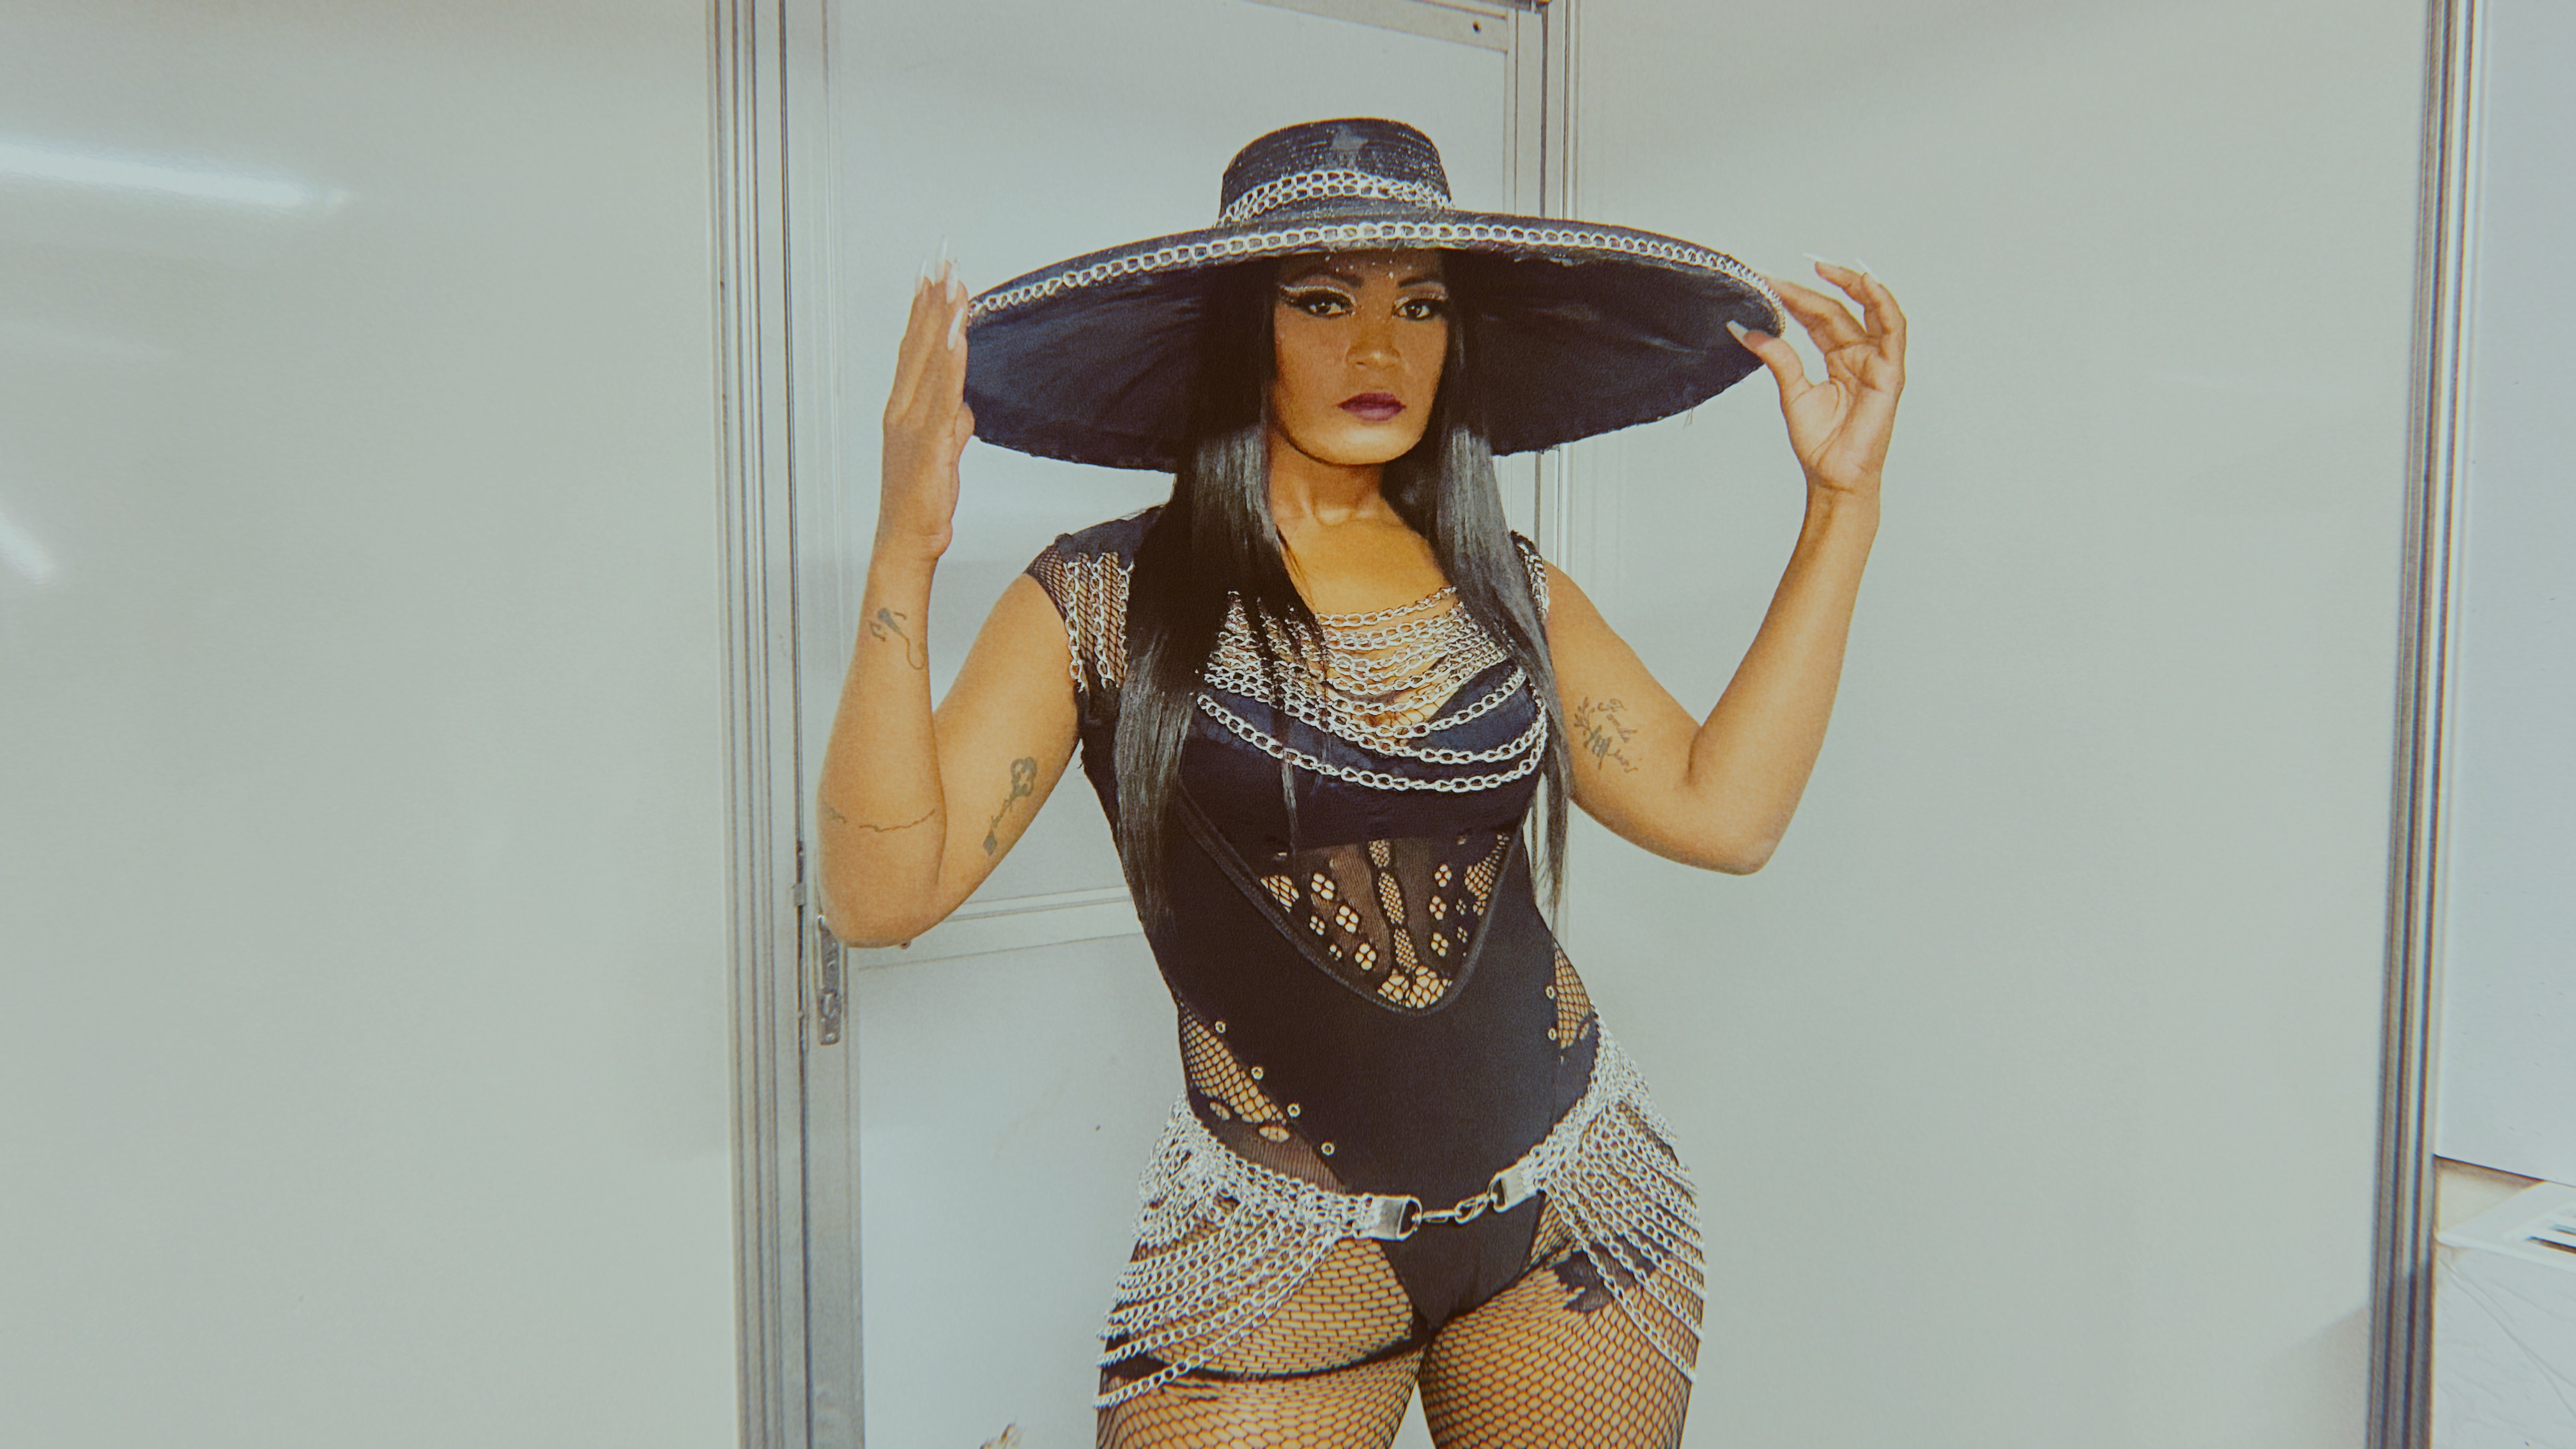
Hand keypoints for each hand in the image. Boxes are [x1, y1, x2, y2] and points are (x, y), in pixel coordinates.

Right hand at [878, 265, 975, 560]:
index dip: (923, 308)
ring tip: (953, 281)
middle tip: (943, 257)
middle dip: (933, 297)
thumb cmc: (920, 503)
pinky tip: (955, 333)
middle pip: (920, 343)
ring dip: (942, 317)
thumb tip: (961, 410)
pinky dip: (948, 360)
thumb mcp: (941, 455)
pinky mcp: (929, 440)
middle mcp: (903, 408)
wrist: (905, 541)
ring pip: (931, 359)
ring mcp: (913, 422)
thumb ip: (950, 426)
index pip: (914, 348)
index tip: (932, 273)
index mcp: (903, 409)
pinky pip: (942, 391)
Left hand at [1732, 261, 1906, 499]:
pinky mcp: (1890, 373)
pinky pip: (1893, 331)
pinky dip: (1883, 304)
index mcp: (1839, 360)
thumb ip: (1777, 357)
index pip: (1819, 319)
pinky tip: (1866, 283)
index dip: (1796, 300)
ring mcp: (1877, 363)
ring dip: (1853, 285)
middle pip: (1839, 312)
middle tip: (1782, 280)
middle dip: (1812, 291)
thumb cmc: (1820, 443)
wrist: (1832, 476)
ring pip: (1873, 312)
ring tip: (1825, 269)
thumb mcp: (1791, 391)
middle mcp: (1860, 357)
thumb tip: (1745, 330)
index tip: (1769, 286)